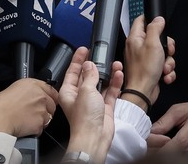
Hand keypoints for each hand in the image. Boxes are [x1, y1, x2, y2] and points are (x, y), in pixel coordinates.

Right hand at [0, 78, 57, 137]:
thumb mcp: (13, 88)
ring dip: (40, 120)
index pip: (51, 89)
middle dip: (46, 110)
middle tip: (33, 114)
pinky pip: (41, 128)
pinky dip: (35, 130)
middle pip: (52, 104)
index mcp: (32, 84)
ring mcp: (42, 110)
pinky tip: (25, 127)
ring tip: (27, 121)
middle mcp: (40, 95)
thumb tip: (29, 95)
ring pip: (48, 117)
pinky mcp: (40, 123)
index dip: (50, 96)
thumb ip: (27, 90)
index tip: (49, 101)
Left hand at [59, 47, 123, 163]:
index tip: (83, 50)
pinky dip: (115, 83)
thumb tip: (90, 65)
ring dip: (108, 73)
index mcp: (68, 92)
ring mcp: (93, 101)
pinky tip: (118, 75)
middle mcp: (80, 96)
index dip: (78, 60)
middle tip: (101, 55)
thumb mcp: (86, 91)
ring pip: (101, 83)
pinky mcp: (105, 107)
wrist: (95, 137)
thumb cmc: (84, 119)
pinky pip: (110, 91)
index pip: (72, 72)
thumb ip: (89, 76)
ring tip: (114, 64)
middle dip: (95, 65)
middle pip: (87, 76)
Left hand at [123, 16, 175, 106]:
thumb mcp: (152, 44)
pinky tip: (164, 75)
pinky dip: (167, 71)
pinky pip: (163, 65)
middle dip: (167, 46)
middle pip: (157, 38)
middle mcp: (138, 48)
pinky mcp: (151, 69)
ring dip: (168, 61)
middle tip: (167, 51)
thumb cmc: (144, 70)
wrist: (143, 93)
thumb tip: (158, 19)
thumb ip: (155, 29)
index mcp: (135, 38)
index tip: (160, 24)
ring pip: (163, 53)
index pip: (141, 20)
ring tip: (164, 68)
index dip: (152, 19)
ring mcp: (144, 59)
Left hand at [149, 101, 187, 151]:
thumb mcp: (179, 111)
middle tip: (158, 151)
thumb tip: (151, 133)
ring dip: (177, 155)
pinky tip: (178, 152)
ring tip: (167, 151)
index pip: (181, 141)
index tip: (155, 151)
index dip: (167, 148)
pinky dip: (184, 156)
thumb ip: (164, 122)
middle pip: (185, 152)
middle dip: (170, 153)